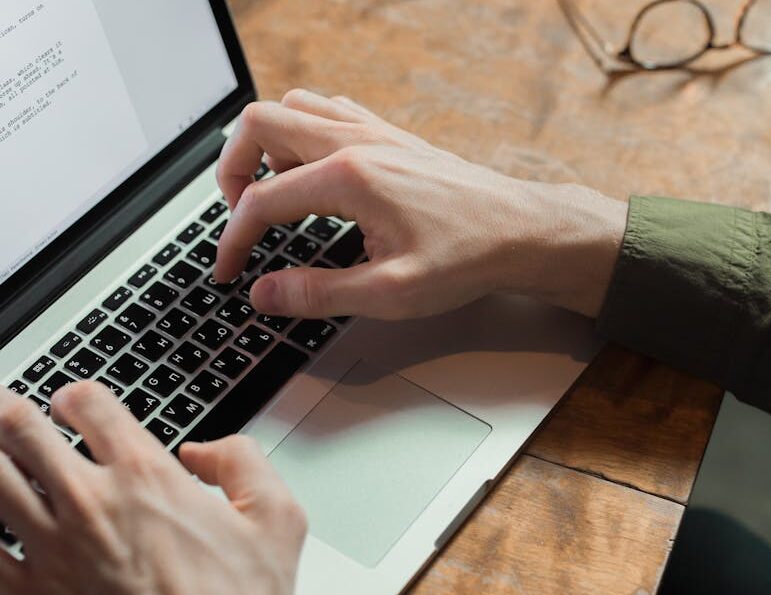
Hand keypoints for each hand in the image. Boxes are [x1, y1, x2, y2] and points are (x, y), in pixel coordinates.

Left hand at [0, 383, 305, 594]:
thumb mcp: (279, 519)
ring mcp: (52, 551)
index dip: (75, 394)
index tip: (72, 405)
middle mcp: (92, 504)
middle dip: (10, 413)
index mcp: (147, 476)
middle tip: (9, 413)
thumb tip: (206, 451)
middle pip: (19, 429)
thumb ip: (245, 461)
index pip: (87, 402)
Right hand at [215, 89, 627, 319]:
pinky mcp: (389, 136)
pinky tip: (315, 174)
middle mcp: (356, 141)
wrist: (521, 230)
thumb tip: (266, 294)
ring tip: (273, 194)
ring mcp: (374, 131)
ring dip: (267, 145)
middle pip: (260, 123)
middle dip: (231, 169)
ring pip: (292, 108)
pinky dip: (303, 135)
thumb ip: (319, 293)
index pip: (261, 200)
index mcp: (350, 177)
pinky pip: (328, 112)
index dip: (234, 240)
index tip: (231, 271)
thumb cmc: (468, 257)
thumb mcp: (391, 292)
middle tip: (239, 216)